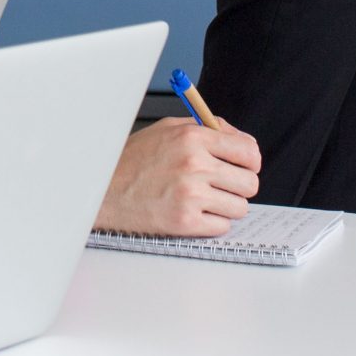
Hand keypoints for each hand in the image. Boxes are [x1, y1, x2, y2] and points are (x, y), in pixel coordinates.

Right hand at [95, 117, 261, 236]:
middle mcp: (195, 164)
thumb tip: (240, 139)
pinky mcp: (185, 222)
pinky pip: (222, 227)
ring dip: (226, 206)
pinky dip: (212, 223)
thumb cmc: (134, 160)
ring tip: (205, 200)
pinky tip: (194, 212)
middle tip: (223, 185)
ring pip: (240, 207)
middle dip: (239, 185)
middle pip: (250, 182)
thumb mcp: (168, 130)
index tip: (246, 166)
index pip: (248, 151)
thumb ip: (207, 128)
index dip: (251, 161)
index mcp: (193, 137)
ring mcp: (191, 195)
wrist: (104, 190)